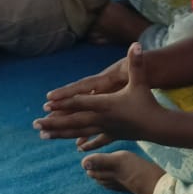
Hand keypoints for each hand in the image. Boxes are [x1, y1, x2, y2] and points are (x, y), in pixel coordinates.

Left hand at [34, 44, 161, 150]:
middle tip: (35, 124)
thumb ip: (137, 63)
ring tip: (43, 136)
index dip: (63, 102)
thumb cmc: (147, 102)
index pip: (80, 103)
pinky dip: (85, 143)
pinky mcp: (112, 135)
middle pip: (73, 121)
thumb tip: (137, 44)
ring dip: (59, 134)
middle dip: (53, 122)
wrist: (158, 126)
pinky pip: (94, 139)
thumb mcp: (140, 81)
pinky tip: (77, 149)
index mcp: (105, 105)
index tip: (46, 104)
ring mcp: (105, 129)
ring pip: (78, 132)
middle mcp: (102, 119)